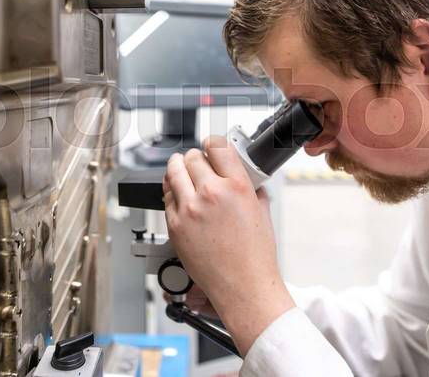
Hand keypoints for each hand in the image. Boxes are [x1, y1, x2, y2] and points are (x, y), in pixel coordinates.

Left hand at [162, 135, 294, 355]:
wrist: (243, 286)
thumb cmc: (255, 256)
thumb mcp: (262, 213)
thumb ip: (253, 190)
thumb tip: (250, 181)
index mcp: (236, 186)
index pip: (216, 146)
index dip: (212, 143)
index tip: (210, 146)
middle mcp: (211, 193)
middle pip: (192, 157)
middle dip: (194, 157)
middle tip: (196, 161)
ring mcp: (189, 209)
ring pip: (173, 172)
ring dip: (177, 167)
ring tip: (179, 167)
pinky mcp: (174, 225)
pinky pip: (166, 197)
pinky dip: (171, 191)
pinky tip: (178, 194)